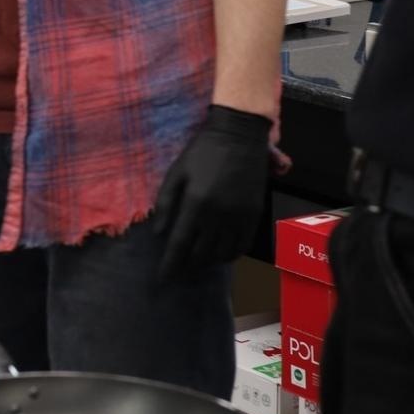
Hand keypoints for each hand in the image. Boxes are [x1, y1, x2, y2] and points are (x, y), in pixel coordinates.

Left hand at [153, 105, 272, 280]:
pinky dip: (230, 254)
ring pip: (223, 253)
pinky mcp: (254, 215)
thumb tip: (159, 233)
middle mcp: (219, 215)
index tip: (163, 278)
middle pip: (202, 253)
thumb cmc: (201, 152)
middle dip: (188, 264)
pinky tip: (220, 253)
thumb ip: (166, 203)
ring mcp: (239, 216)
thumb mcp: (176, 173)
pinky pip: (242, 245)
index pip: (181, 244)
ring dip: (208, 261)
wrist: (238, 136)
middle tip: (179, 267)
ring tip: (198, 260)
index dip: (171, 263)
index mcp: (196, 203)